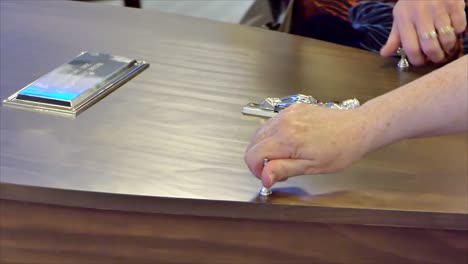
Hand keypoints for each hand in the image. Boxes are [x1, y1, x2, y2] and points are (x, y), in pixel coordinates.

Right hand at [244, 104, 371, 187]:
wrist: (357, 128)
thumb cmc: (341, 149)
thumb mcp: (311, 167)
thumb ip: (283, 169)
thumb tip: (264, 177)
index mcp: (287, 138)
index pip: (252, 155)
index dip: (256, 170)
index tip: (267, 176)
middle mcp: (283, 122)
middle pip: (253, 143)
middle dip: (259, 159)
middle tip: (276, 169)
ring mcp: (287, 113)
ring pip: (260, 132)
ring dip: (264, 147)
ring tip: (284, 157)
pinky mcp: (292, 108)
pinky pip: (271, 123)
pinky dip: (272, 136)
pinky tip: (288, 144)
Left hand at [381, 0, 465, 64]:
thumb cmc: (412, 2)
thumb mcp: (399, 16)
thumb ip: (394, 37)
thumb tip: (384, 54)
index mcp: (404, 19)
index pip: (411, 48)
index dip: (418, 60)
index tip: (422, 61)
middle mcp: (420, 14)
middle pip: (430, 47)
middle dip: (435, 57)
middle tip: (437, 57)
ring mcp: (438, 9)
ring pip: (446, 38)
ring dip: (448, 46)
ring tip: (446, 45)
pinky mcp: (453, 4)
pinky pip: (460, 26)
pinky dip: (458, 31)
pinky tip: (453, 28)